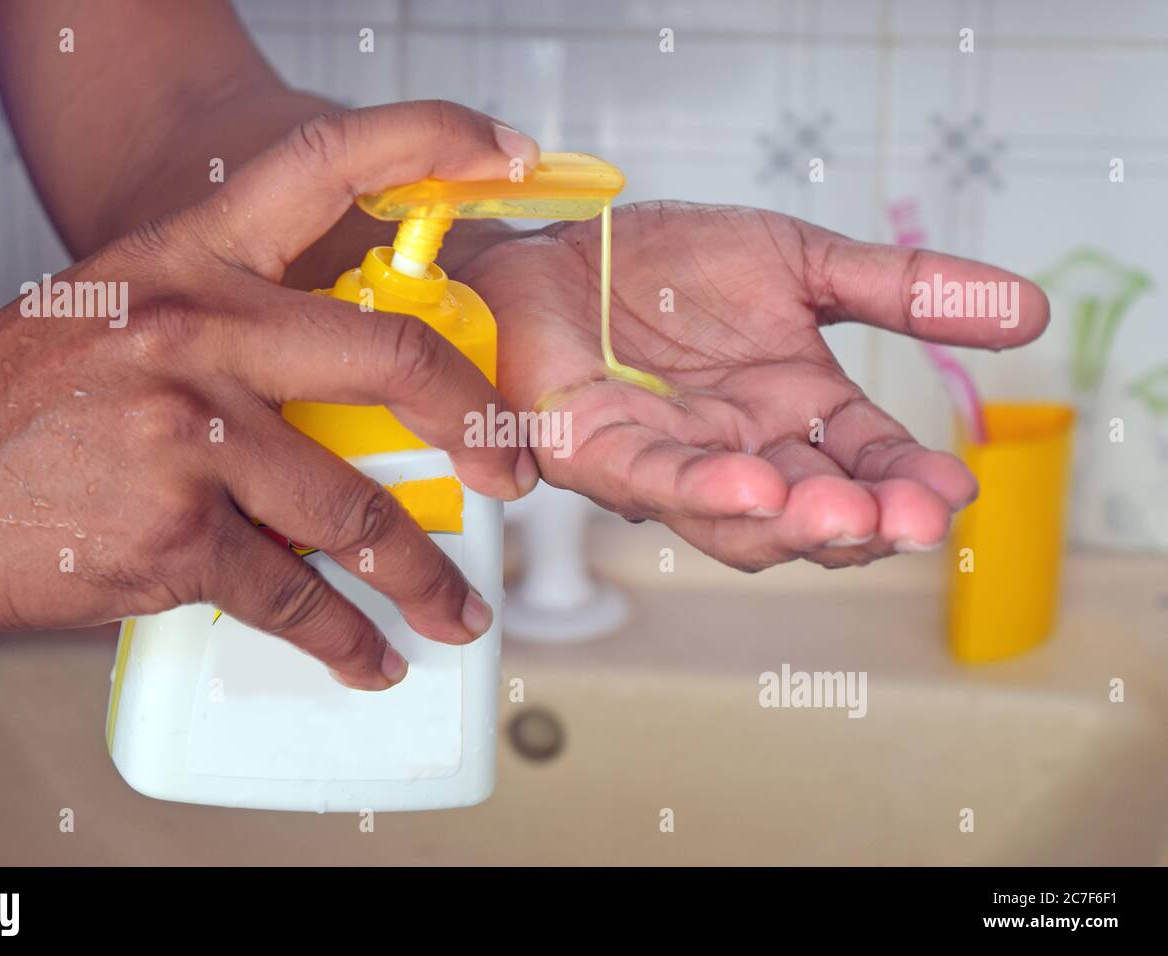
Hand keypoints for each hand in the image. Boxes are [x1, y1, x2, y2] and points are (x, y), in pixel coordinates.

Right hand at [0, 101, 540, 688]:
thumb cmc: (13, 401)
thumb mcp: (123, 316)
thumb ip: (234, 332)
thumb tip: (343, 390)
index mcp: (189, 260)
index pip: (323, 164)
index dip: (429, 141)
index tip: (506, 153)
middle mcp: (198, 331)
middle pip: (392, 359)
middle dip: (477, 425)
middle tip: (510, 470)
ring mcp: (190, 435)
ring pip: (358, 508)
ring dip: (423, 573)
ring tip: (456, 606)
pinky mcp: (175, 534)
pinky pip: (293, 592)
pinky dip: (343, 636)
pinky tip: (367, 654)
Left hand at [457, 201, 1048, 570]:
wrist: (561, 244)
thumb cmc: (663, 266)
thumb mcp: (802, 265)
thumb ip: (902, 290)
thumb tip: (1028, 311)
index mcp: (794, 414)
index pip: (867, 464)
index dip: (909, 484)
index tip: (954, 491)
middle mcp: (739, 452)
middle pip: (811, 511)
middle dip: (864, 522)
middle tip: (913, 520)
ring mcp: (669, 462)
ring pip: (738, 520)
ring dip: (794, 523)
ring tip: (846, 517)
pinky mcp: (598, 450)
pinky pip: (654, 481)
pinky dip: (703, 490)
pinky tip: (753, 488)